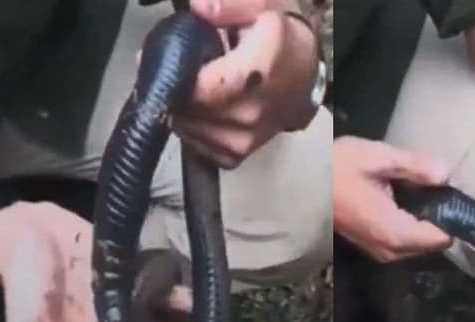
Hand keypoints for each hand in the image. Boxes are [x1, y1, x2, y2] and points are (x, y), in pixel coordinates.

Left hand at [173, 0, 319, 167]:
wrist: (304, 77)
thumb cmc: (280, 40)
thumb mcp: (262, 7)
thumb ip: (230, 5)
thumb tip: (199, 10)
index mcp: (256, 72)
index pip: (197, 87)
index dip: (175, 72)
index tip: (170, 55)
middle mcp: (250, 112)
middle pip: (185, 108)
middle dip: (173, 86)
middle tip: (181, 68)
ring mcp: (242, 139)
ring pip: (185, 127)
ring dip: (180, 107)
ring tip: (194, 87)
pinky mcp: (235, 155)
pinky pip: (195, 144)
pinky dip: (190, 127)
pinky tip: (201, 109)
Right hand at [334, 136, 453, 262]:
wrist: (301, 183)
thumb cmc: (338, 168)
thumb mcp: (379, 158)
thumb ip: (415, 167)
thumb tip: (446, 174)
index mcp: (396, 232)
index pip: (442, 237)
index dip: (451, 217)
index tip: (451, 194)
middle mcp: (391, 251)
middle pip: (432, 243)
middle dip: (437, 219)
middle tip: (433, 188)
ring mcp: (379, 252)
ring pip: (417, 245)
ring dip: (423, 223)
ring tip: (420, 192)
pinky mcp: (372, 247)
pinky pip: (403, 242)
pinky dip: (409, 226)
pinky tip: (402, 201)